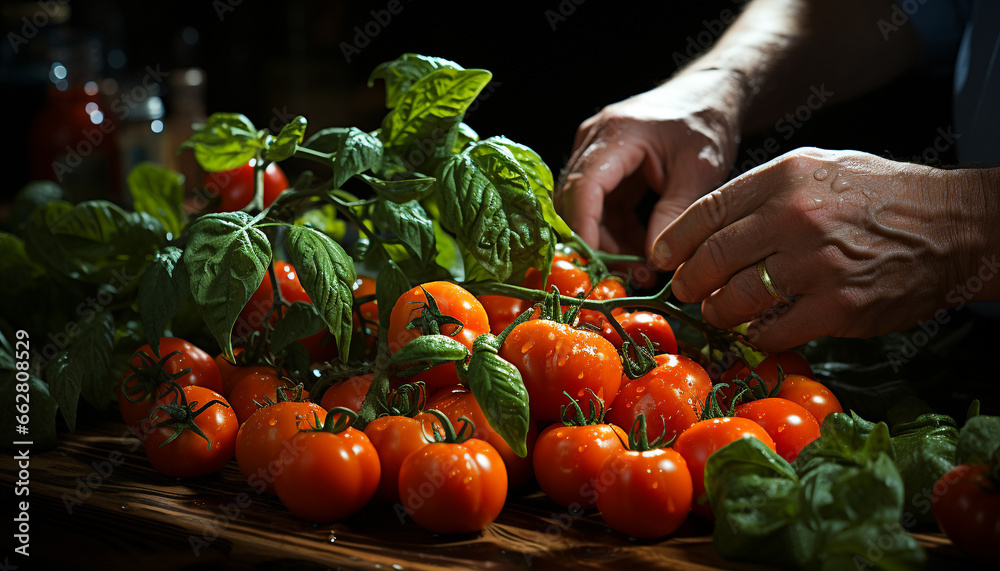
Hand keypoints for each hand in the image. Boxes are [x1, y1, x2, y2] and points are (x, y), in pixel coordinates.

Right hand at [557, 69, 744, 256]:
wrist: (709, 95)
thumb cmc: (706, 122)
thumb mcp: (700, 170)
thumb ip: (674, 214)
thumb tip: (653, 261)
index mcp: (615, 135)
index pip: (583, 188)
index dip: (585, 231)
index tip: (599, 268)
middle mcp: (593, 142)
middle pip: (576, 204)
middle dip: (598, 244)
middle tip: (632, 275)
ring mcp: (594, 154)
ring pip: (585, 211)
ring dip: (609, 243)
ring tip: (644, 267)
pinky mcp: (603, 168)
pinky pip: (599, 209)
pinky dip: (617, 233)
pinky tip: (643, 248)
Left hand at [651, 147, 994, 351]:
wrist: (952, 225)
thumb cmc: (878, 196)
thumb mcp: (816, 169)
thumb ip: (761, 193)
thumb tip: (704, 228)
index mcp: (783, 178)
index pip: (705, 213)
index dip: (673, 242)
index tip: (661, 258)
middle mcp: (794, 218)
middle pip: (710, 259)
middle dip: (687, 281)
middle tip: (685, 290)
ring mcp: (815, 265)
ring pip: (734, 298)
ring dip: (716, 311)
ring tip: (718, 310)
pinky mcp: (835, 307)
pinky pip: (771, 330)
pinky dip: (755, 334)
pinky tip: (756, 329)